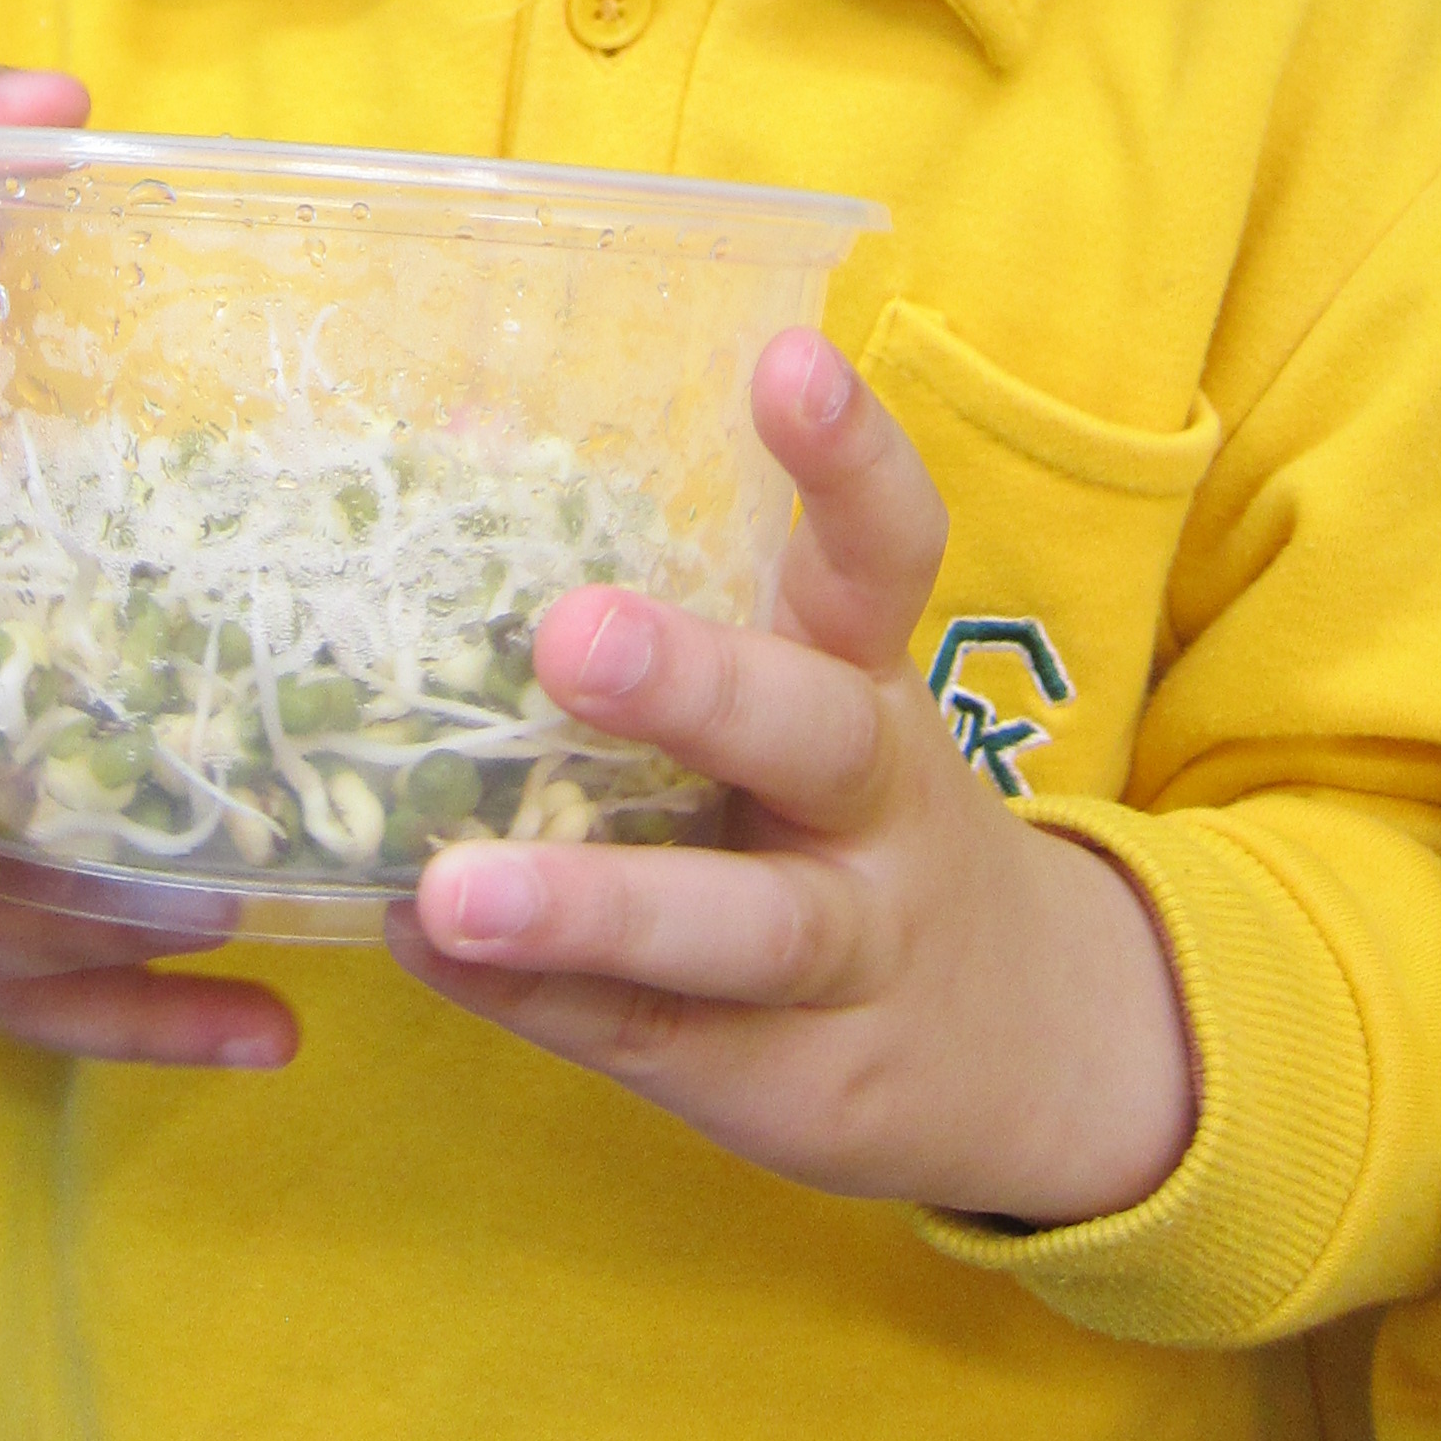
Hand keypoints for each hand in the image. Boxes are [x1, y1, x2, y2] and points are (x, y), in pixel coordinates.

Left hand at [390, 329, 1195, 1219]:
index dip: (847, 456)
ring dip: (593, 906)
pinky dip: (533, 998)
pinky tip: (422, 945)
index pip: (885, 549)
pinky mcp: (796, 1083)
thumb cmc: (840, 813)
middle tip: (572, 636)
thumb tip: (461, 429)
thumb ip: (660, 584)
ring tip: (454, 890)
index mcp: (869, 676)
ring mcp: (853, 955)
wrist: (1018, 1043)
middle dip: (699, 685)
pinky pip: (656, 1038)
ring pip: (742, 929)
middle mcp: (880, 808)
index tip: (787, 357)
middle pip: (816, 736)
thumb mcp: (799, 686)